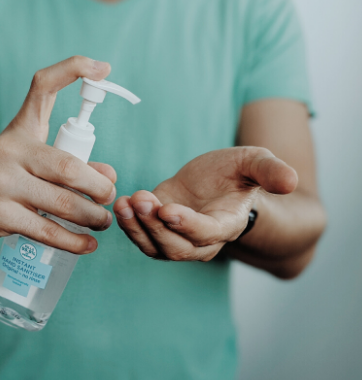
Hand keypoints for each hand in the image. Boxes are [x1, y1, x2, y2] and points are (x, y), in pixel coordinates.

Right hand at [0, 56, 115, 253]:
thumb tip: (109, 176)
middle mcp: (10, 152)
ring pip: (62, 203)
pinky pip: (46, 231)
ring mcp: (1, 184)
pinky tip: (86, 245)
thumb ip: (69, 163)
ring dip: (92, 217)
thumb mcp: (29, 158)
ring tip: (102, 223)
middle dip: (98, 187)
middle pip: (67, 166)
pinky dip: (73, 241)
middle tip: (109, 197)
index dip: (73, 70)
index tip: (102, 69)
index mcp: (20, 130)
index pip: (42, 87)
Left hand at [113, 147, 297, 260]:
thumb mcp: (256, 162)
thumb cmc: (237, 173)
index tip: (168, 210)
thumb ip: (271, 171)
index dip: (187, 226)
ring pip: (156, 247)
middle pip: (177, 248)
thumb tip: (290, 181)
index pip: (207, 234)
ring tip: (124, 203)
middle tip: (140, 201)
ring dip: (137, 228)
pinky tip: (120, 204)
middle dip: (155, 227)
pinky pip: (142, 237)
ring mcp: (178, 237)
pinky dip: (129, 225)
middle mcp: (202, 239)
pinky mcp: (158, 229)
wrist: (217, 179)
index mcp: (227, 224)